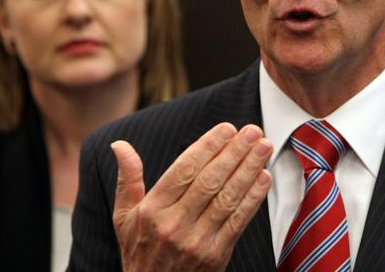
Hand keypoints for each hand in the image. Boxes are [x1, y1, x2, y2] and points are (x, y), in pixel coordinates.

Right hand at [111, 123, 272, 271]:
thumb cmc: (139, 251)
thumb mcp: (124, 217)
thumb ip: (128, 179)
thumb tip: (120, 145)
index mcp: (152, 210)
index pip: (184, 170)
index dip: (208, 146)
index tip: (227, 128)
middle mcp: (173, 224)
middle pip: (210, 180)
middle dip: (235, 152)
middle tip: (253, 131)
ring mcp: (196, 241)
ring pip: (227, 198)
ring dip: (249, 170)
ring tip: (264, 147)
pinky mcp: (215, 256)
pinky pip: (238, 221)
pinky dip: (253, 198)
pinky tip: (264, 177)